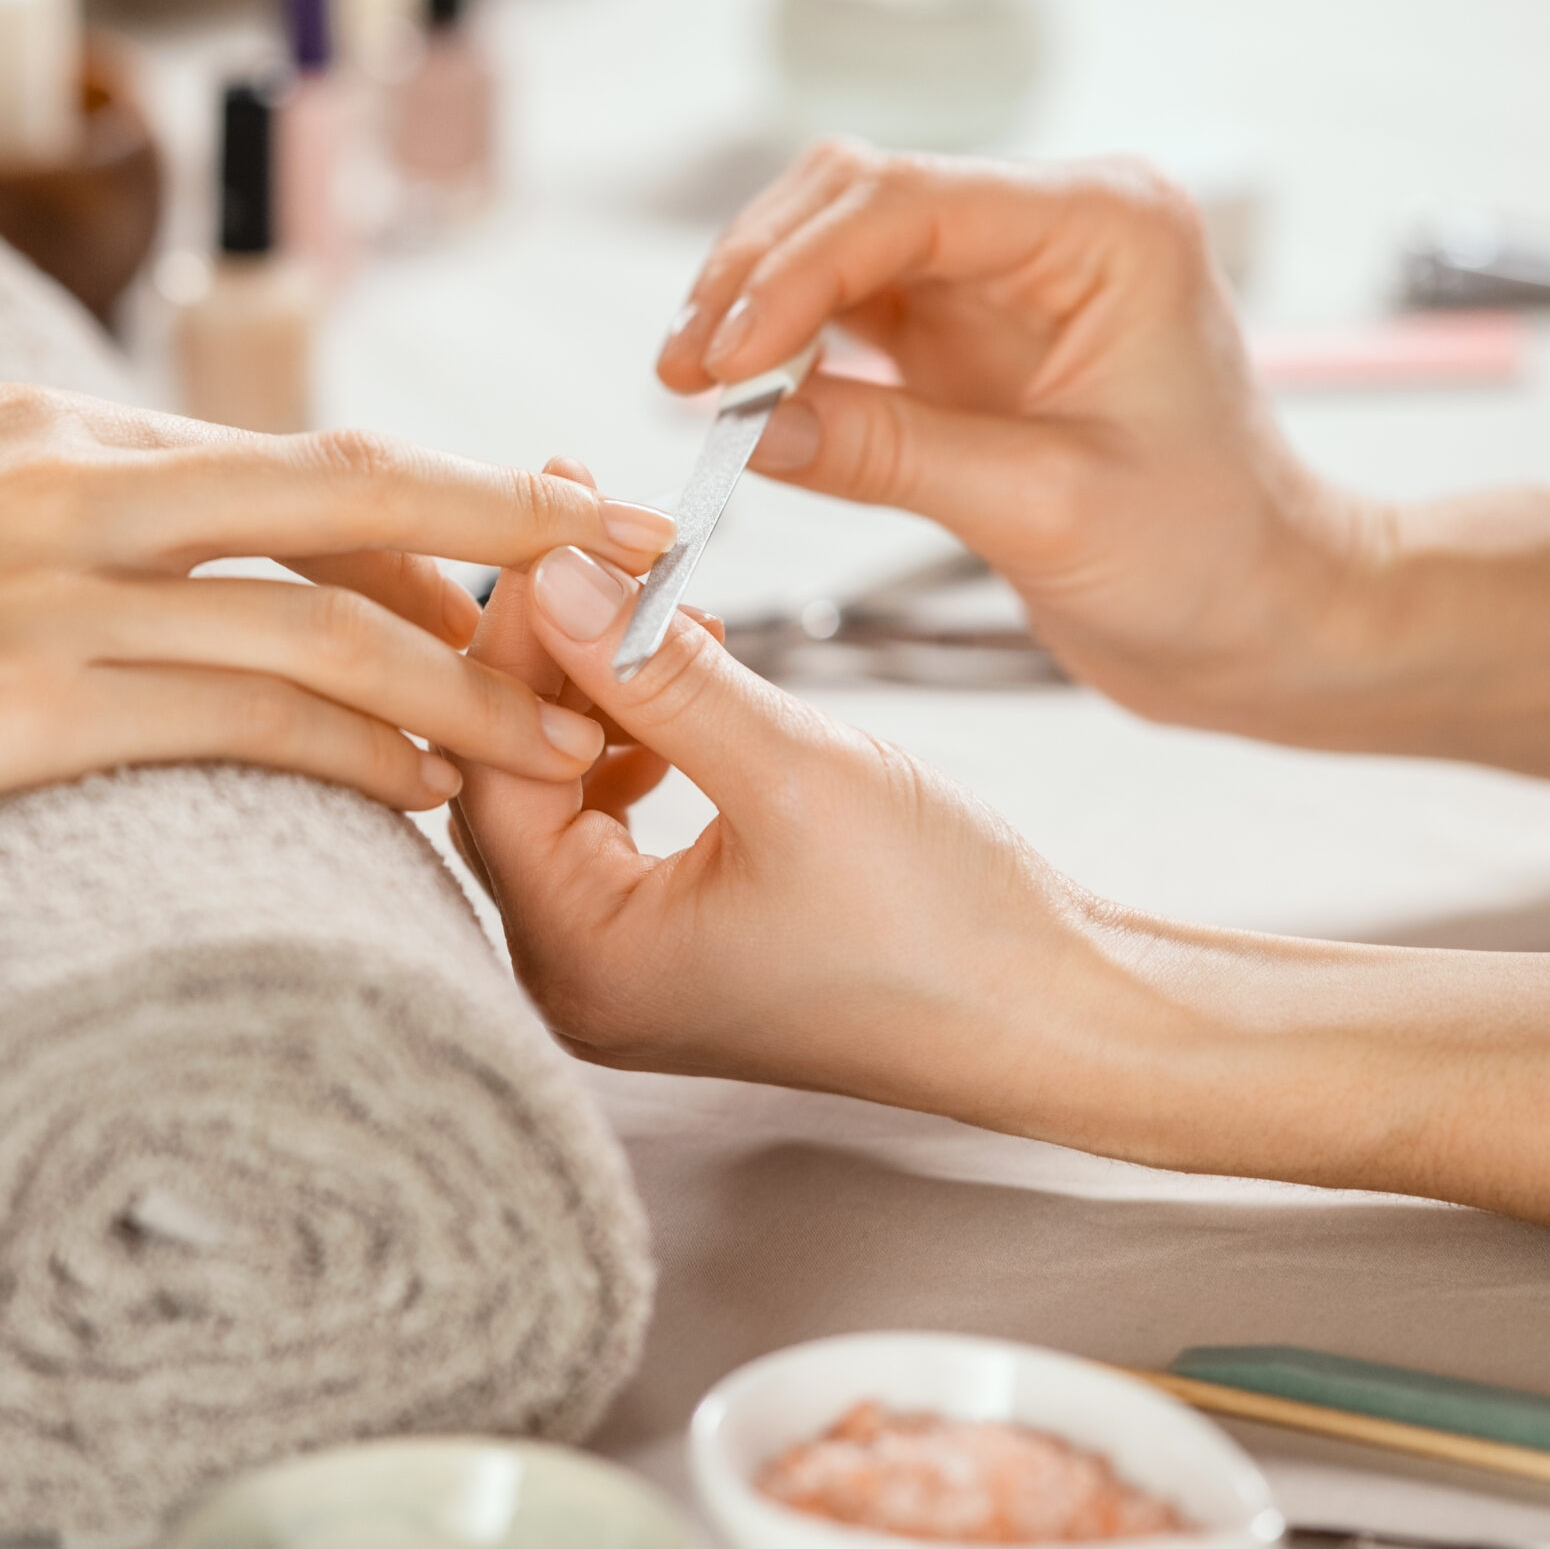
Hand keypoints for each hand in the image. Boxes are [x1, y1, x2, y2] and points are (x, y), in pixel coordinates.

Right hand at [0, 383, 677, 893]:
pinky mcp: (13, 695)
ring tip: (577, 740)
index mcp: (36, 424)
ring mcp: (43, 580)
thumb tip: (144, 581)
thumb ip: (25, 527)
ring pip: (323, 619)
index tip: (526, 542)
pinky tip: (433, 789)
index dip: (430, 505)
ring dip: (470, 680)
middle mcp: (62, 474)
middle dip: (519, 533)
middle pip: (353, 492)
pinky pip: (239, 715)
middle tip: (649, 575)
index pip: (284, 457)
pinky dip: (357, 748)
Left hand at [449, 467, 1173, 1137]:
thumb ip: (660, 673)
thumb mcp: (793, 771)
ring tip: (661, 603)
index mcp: (584, 961)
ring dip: (599, 690)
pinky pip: (609, 818)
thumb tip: (556, 574)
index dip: (517, 643)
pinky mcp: (674, 940)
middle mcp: (579, 976)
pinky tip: (686, 678)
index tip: (557, 533)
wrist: (1057, 1016)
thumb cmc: (944, 925)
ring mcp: (623, 964)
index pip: (492, 772)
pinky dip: (636, 737)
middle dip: (552, 657)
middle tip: (593, 542)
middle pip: (510, 780)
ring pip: (559, 790)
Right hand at [654, 140, 1378, 739]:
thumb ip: (890, 453)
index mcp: (1105, 228)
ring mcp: (1001, 276)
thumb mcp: (1044, 509)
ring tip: (690, 391)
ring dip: (753, 305)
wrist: (1265, 618)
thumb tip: (743, 426)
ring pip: (834, 242)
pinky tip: (735, 402)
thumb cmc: (1206, 559)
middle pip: (855, 195)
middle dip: (754, 276)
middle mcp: (1051, 227)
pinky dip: (781, 349)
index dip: (792, 275)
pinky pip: (844, 312)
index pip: (908, 204)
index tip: (716, 364)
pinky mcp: (964, 334)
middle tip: (682, 378)